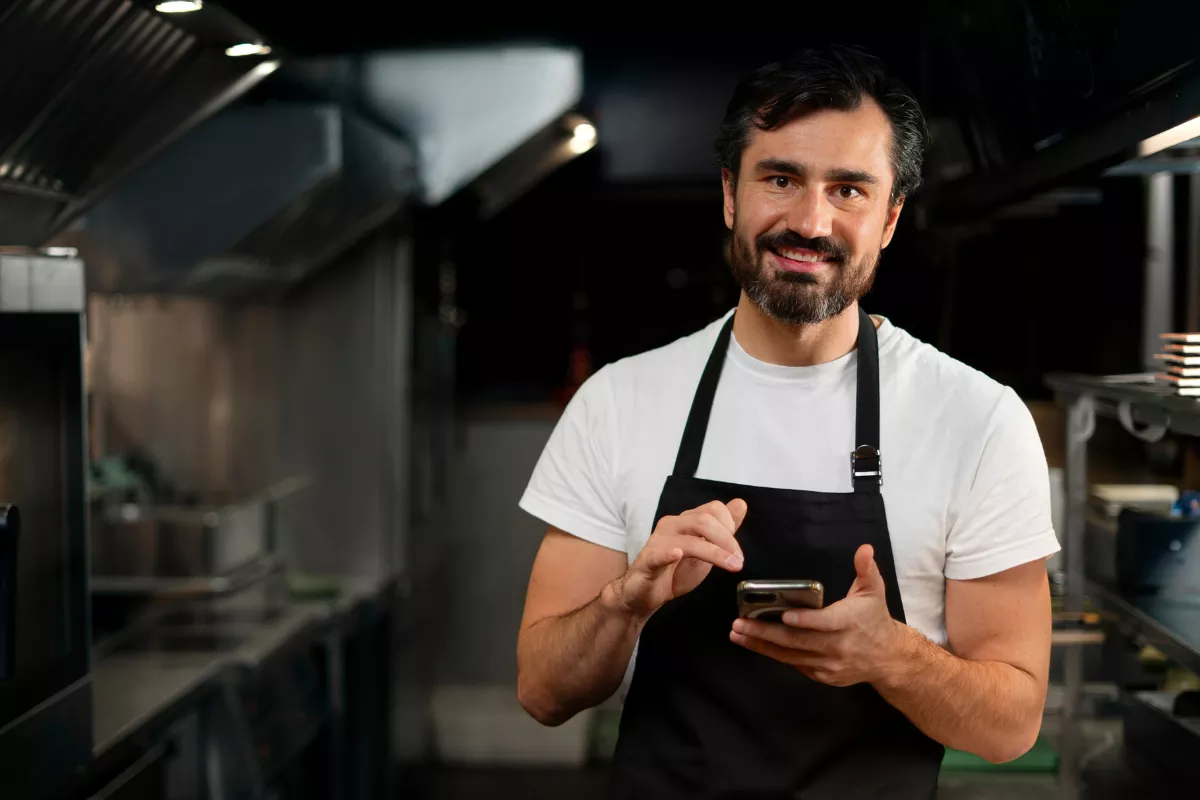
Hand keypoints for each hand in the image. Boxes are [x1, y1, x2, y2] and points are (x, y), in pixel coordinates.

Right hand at [612, 499, 748, 620]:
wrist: (645, 594)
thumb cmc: (674, 571)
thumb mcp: (705, 549)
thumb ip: (723, 528)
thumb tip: (740, 504)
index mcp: (685, 521)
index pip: (713, 509)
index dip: (730, 525)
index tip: (736, 549)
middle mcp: (672, 525)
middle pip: (704, 520)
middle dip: (727, 540)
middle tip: (739, 560)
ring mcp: (659, 542)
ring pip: (689, 539)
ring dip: (714, 552)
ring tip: (731, 565)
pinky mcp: (648, 561)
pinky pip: (658, 554)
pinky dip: (669, 554)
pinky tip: (677, 555)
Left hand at [729, 544, 904, 686]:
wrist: (887, 658)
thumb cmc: (874, 618)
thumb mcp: (874, 590)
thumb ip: (866, 569)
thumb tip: (864, 549)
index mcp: (849, 622)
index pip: (825, 623)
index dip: (805, 620)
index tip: (784, 614)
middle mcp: (838, 646)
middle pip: (798, 641)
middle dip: (765, 632)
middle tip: (739, 624)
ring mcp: (829, 664)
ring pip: (790, 656)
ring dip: (761, 645)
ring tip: (737, 634)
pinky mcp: (822, 675)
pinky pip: (794, 664)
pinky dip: (774, 654)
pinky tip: (755, 643)